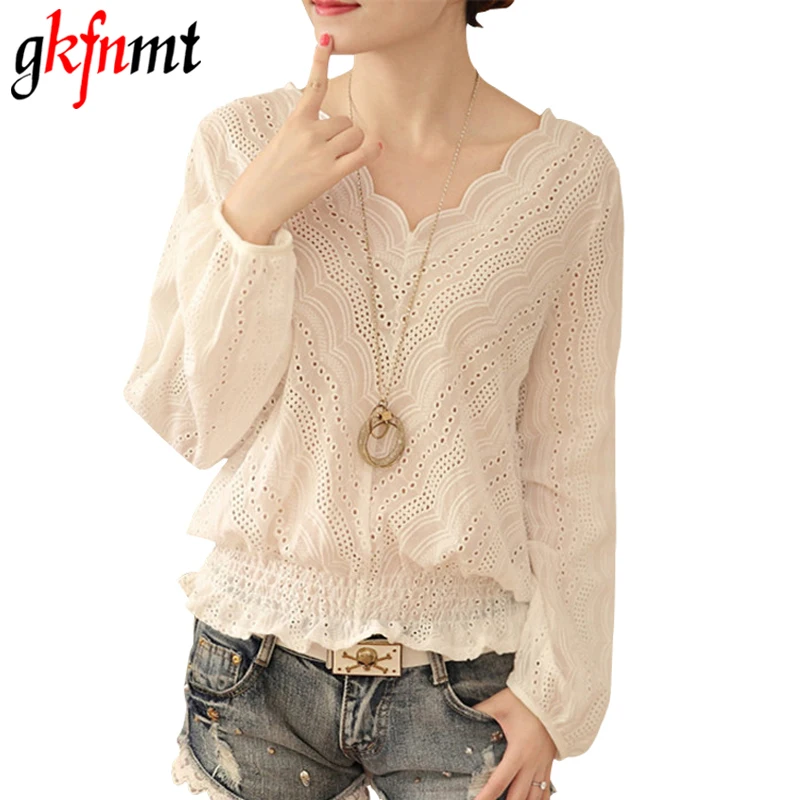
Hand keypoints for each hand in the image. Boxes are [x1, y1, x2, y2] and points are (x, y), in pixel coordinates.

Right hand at [222, 31, 382, 244]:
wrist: (256, 203)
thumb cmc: (267, 176)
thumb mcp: (280, 143)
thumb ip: (303, 131)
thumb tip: (336, 133)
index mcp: (295, 121)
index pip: (313, 85)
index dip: (320, 59)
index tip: (327, 38)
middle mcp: (309, 132)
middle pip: (345, 120)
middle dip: (342, 133)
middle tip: (327, 151)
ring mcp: (320, 153)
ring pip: (354, 135)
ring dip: (352, 145)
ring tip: (334, 160)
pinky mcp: (330, 174)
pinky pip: (361, 155)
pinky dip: (371, 151)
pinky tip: (375, 149)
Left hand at [471, 687, 556, 799]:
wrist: (554, 696)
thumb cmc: (525, 700)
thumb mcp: (498, 704)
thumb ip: (480, 711)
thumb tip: (462, 713)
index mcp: (518, 751)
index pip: (499, 782)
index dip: (486, 797)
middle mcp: (532, 763)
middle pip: (518, 797)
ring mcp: (543, 765)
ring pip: (534, 798)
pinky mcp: (549, 764)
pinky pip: (546, 790)